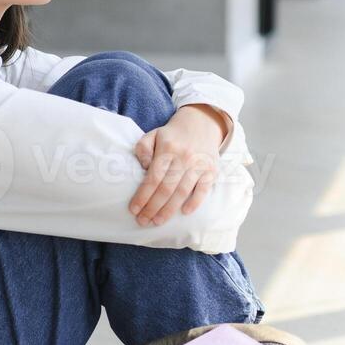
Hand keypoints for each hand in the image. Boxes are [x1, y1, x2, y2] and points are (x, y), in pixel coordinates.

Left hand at [129, 105, 227, 226]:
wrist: (201, 123)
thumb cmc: (173, 135)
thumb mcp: (153, 135)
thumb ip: (143, 149)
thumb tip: (143, 168)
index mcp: (167, 149)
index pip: (153, 178)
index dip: (142, 196)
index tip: (134, 209)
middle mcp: (184, 157)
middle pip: (166, 188)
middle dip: (152, 208)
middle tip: (142, 221)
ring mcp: (199, 165)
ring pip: (182, 192)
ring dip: (169, 210)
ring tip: (157, 222)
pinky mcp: (211, 171)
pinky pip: (203, 190)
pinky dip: (194, 202)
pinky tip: (184, 212)